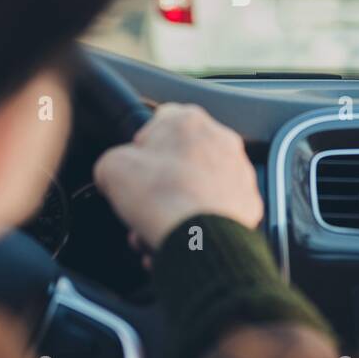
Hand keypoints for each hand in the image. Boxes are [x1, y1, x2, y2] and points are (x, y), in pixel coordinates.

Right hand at [93, 103, 262, 249]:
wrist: (198, 238)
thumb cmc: (162, 197)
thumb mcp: (111, 168)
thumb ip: (111, 161)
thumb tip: (113, 173)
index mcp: (188, 120)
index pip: (160, 119)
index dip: (140, 146)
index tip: (133, 167)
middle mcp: (220, 140)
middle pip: (180, 157)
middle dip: (160, 181)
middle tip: (144, 202)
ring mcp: (238, 171)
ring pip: (198, 185)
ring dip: (176, 204)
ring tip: (155, 227)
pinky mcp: (247, 202)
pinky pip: (216, 209)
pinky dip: (198, 222)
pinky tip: (177, 236)